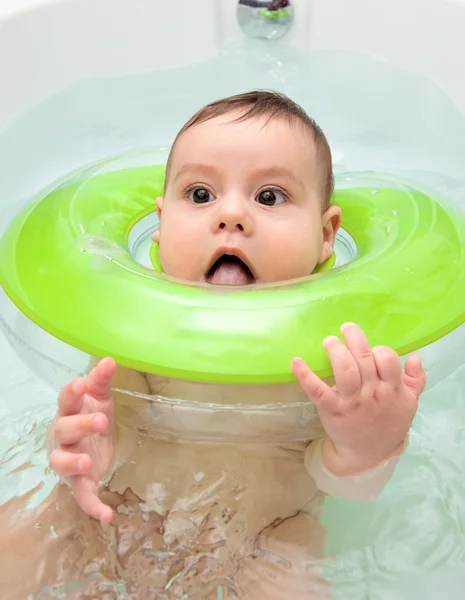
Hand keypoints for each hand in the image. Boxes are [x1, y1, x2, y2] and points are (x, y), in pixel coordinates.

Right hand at [49, 358, 115, 522]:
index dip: (71, 393)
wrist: (96, 444)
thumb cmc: (93, 416)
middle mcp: (63, 437)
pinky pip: (82, 495)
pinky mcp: (80, 482)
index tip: (80, 383)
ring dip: (73, 462)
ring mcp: (69, 460)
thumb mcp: (101, 398)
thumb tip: (110, 359)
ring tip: (87, 462)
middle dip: (80, 425)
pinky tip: (107, 515)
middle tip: (101, 420)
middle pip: (64, 430)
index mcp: (69, 412)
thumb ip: (102, 380)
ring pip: (62, 463)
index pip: (66, 400)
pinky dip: (93, 506)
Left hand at [292, 323, 425, 475]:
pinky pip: (317, 391)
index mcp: (392, 390)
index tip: (370, 350)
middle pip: (364, 360)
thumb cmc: (388, 422)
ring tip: (330, 341)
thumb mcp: (409, 403)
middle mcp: (373, 394)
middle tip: (346, 328)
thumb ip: (416, 380)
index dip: (378, 349)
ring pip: (345, 371)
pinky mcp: (331, 411)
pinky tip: (296, 361)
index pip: (387, 360)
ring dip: (336, 352)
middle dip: (354, 340)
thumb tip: (416, 356)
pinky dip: (305, 375)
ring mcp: (351, 403)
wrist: (369, 454)